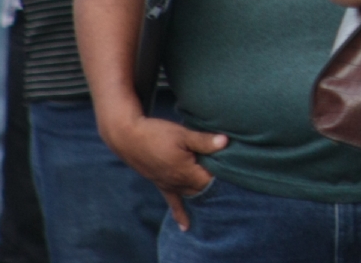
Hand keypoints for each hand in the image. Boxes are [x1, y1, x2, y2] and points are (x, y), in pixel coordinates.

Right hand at [104, 115, 227, 231]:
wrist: (127, 138)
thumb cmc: (156, 134)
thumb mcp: (182, 134)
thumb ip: (204, 141)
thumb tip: (226, 142)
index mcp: (186, 171)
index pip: (211, 179)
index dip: (223, 174)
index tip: (233, 167)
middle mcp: (178, 182)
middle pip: (202, 188)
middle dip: (214, 185)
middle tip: (228, 180)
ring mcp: (169, 185)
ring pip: (191, 195)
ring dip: (202, 195)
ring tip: (217, 201)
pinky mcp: (161, 184)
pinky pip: (172, 202)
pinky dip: (180, 213)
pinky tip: (185, 226)